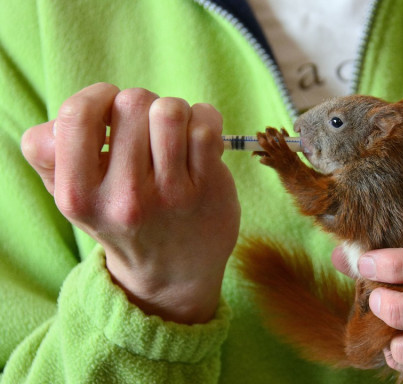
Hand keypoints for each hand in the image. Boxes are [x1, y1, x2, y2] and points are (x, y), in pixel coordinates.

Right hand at [21, 83, 239, 323]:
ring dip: (174, 111)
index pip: (76, 116)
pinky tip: (199, 141)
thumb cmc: (122, 221)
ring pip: (171, 110)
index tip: (109, 109)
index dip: (96, 98)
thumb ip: (50, 154)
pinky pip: (206, 123)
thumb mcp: (73, 198)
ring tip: (173, 133)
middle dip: (141, 106)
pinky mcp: (209, 187)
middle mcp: (125, 197)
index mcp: (80, 196)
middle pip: (132, 103)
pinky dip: (204, 119)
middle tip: (145, 130)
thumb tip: (64, 119)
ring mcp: (171, 193)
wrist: (173, 274)